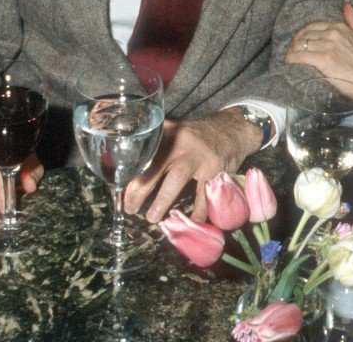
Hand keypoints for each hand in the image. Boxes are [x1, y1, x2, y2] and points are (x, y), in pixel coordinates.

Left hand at [120, 110, 261, 223]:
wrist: (231, 130)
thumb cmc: (195, 139)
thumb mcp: (175, 134)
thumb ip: (155, 148)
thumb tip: (129, 178)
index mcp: (167, 132)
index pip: (143, 155)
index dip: (130, 175)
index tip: (121, 194)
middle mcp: (180, 141)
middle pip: (155, 166)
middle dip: (140, 190)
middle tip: (131, 208)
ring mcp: (199, 155)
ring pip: (176, 179)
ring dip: (162, 201)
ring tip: (153, 218)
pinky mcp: (215, 169)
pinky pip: (202, 194)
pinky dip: (195, 212)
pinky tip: (187, 222)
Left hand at [286, 2, 352, 102]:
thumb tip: (346, 5)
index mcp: (339, 27)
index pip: (313, 26)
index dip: (304, 34)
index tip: (299, 41)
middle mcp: (332, 34)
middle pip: (304, 35)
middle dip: (296, 43)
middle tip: (293, 50)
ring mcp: (327, 46)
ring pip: (300, 45)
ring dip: (292, 51)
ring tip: (291, 57)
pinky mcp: (323, 60)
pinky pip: (300, 55)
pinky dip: (292, 58)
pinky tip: (289, 61)